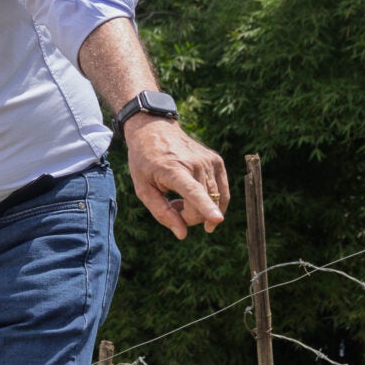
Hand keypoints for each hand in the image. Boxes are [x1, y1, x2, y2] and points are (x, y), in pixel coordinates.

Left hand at [125, 116, 227, 239]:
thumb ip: (161, 212)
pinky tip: (193, 197)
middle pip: (204, 205)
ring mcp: (209, 161)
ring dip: (199, 210)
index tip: (217, 218)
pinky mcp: (217, 161)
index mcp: (173, 169)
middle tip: (173, 207)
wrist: (154, 129)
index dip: (205, 207)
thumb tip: (182, 234)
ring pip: (215, 201)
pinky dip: (211, 201)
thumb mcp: (142, 188)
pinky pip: (222, 192)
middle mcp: (195, 164)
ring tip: (179, 201)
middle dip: (190, 217)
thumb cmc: (145, 161)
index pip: (192, 191)